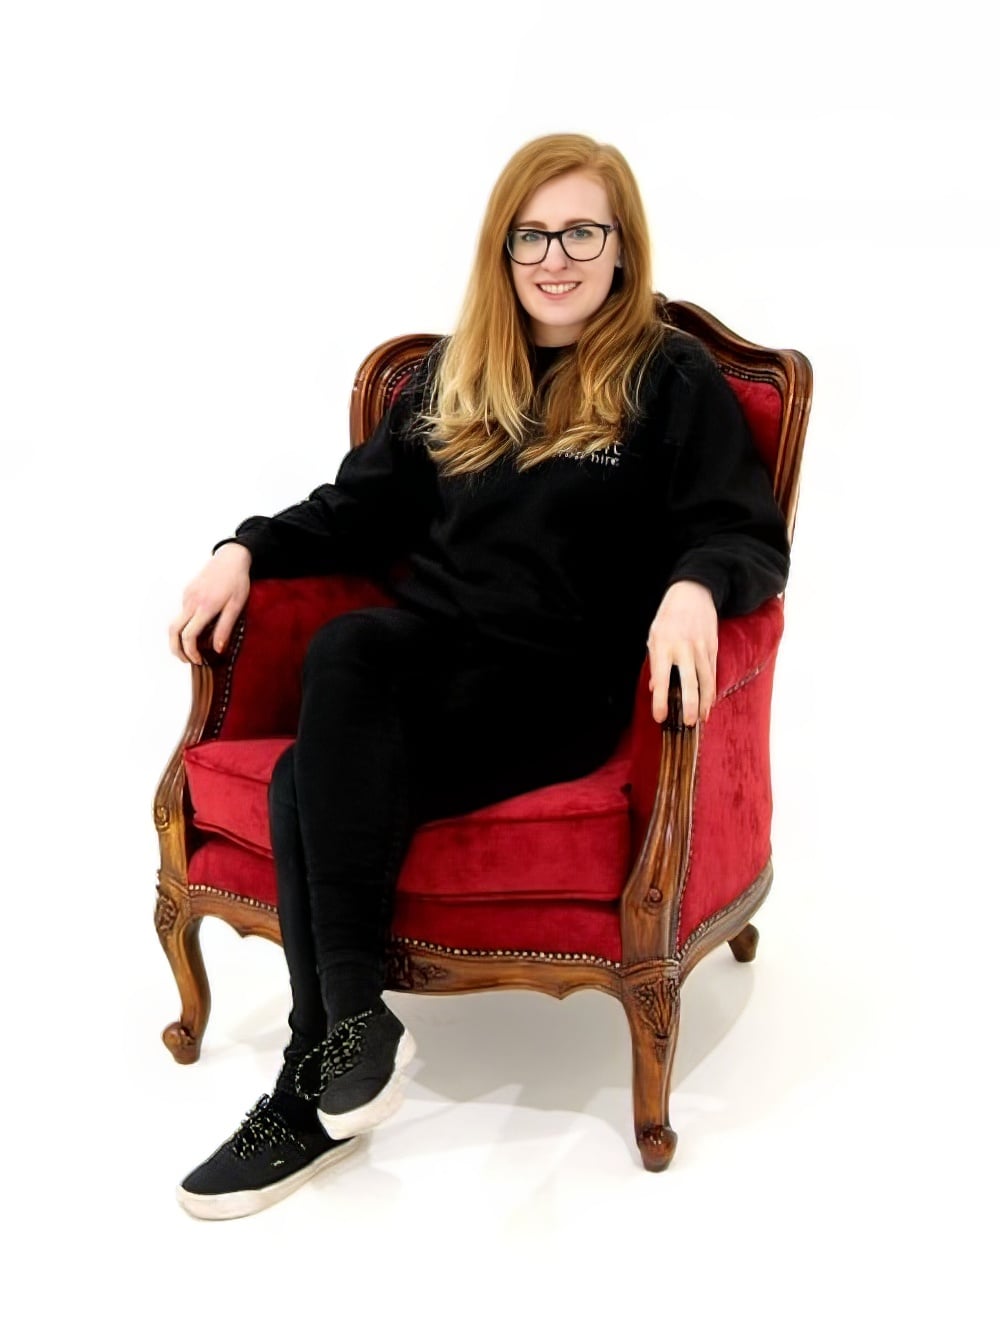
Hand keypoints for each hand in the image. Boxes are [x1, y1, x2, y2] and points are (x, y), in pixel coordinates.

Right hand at [168, 543, 251, 664]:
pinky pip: (182, 612)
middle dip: (176, 649)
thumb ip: (225, 628)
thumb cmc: (237, 581)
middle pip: (173, 630)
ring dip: (179, 638)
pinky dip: (185, 625)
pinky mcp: (187, 591)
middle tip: (187, 660)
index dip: (191, 652)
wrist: (231, 558)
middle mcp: (192, 601)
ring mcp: (187, 595)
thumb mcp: (236, 606)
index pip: (189, 635)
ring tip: (191, 649)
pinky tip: (197, 628)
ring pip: (176, 621)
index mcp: (205, 607)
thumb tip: (217, 650)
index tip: (199, 661)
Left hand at [647, 580, 717, 726]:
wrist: (693, 593)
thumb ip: (655, 663)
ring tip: (700, 719)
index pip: (662, 679)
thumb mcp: (654, 636)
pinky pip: (713, 674)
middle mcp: (684, 649)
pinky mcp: (713, 648)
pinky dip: (711, 691)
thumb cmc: (668, 617)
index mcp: (664, 646)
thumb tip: (655, 688)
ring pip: (706, 681)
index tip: (660, 718)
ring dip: (704, 703)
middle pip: (690, 683)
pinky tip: (708, 703)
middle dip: (689, 706)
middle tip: (687, 724)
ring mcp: (701, 649)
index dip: (660, 701)